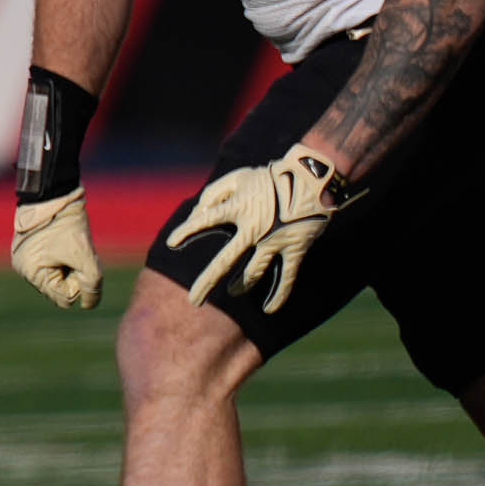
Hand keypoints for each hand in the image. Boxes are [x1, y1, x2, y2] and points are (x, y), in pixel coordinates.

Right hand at [11, 188, 101, 310]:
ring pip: (55, 278)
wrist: (55, 191)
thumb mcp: (85, 254)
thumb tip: (88, 305)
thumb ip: (92, 284)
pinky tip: (64, 244)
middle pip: (59, 290)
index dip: (79, 283)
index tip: (82, 261)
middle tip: (78, 253)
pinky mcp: (29, 251)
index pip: (64, 298)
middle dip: (73, 275)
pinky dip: (61, 259)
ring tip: (70, 246)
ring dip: (68, 267)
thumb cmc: (68, 222)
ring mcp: (24, 260)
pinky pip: (50, 266)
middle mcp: (23, 270)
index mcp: (31, 272)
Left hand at [170, 144, 353, 313]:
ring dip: (241, 285)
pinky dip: (279, 294)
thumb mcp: (239, 177)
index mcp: (239, 208)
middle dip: (207, 282)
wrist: (312, 178)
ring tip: (232, 292)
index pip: (206, 221)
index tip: (172, 242)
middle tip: (193, 301)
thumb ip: (215, 193)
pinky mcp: (294, 248)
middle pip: (225, 261)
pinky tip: (269, 308)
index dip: (187, 231)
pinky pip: (287, 276)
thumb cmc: (271, 176)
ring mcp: (275, 241)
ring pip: (254, 272)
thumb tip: (199, 213)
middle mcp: (254, 228)